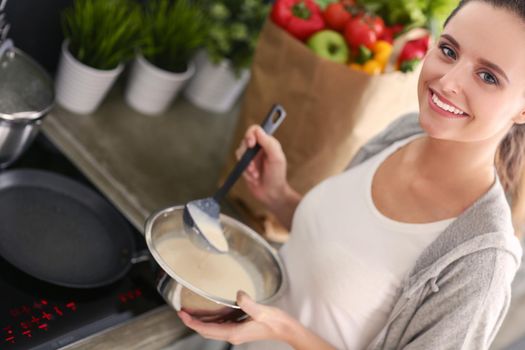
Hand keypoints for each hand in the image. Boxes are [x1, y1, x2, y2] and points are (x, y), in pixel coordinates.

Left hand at [178, 291, 335, 348]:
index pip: (207, 329)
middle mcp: (232, 334)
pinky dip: (211, 320)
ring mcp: (236, 333)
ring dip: (200, 321)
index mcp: (234, 332)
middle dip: (192, 322)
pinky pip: (221, 325)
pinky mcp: (240, 328)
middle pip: (206, 330)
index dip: (192, 322)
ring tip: (191, 311)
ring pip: (212, 329)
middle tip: (181, 311)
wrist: (285, 329)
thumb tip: (238, 294)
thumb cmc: (275, 321)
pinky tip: (210, 312)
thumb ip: (248, 304)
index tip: (182, 314)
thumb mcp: (261, 311)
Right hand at [236, 126, 301, 229]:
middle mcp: (259, 148)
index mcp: (268, 143)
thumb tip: (258, 131)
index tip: (251, 144)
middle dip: (248, 156)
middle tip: (253, 166)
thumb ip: (269, 143)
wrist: (272, 194)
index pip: (255, 130)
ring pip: (240, 153)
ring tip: (255, 174)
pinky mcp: (246, 166)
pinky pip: (239, 164)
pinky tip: (254, 178)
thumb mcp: (276, 158)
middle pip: (245, 141)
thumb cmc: (277, 176)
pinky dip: (245, 172)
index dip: (250, 135)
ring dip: (247, 166)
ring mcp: (252, 157)